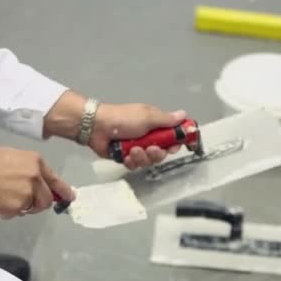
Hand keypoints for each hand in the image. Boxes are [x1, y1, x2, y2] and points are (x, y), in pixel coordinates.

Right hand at [0, 147, 74, 218]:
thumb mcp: (13, 156)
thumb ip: (29, 169)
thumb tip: (39, 181)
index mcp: (36, 162)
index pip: (55, 180)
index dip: (63, 191)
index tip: (69, 197)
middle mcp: (36, 177)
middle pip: (46, 199)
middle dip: (39, 203)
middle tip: (26, 202)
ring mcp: (28, 193)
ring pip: (33, 207)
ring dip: (24, 207)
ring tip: (7, 197)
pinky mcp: (19, 206)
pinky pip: (18, 213)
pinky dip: (10, 211)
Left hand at [42, 91, 185, 168]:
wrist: (97, 127)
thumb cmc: (124, 119)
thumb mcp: (148, 117)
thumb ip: (167, 120)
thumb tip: (184, 115)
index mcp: (155, 125)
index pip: (173, 137)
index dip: (175, 143)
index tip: (174, 147)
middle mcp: (148, 137)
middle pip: (162, 153)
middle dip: (156, 153)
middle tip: (150, 149)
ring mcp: (137, 148)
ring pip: (148, 161)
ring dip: (142, 157)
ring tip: (132, 150)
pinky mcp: (126, 157)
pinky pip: (135, 165)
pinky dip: (131, 161)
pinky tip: (125, 156)